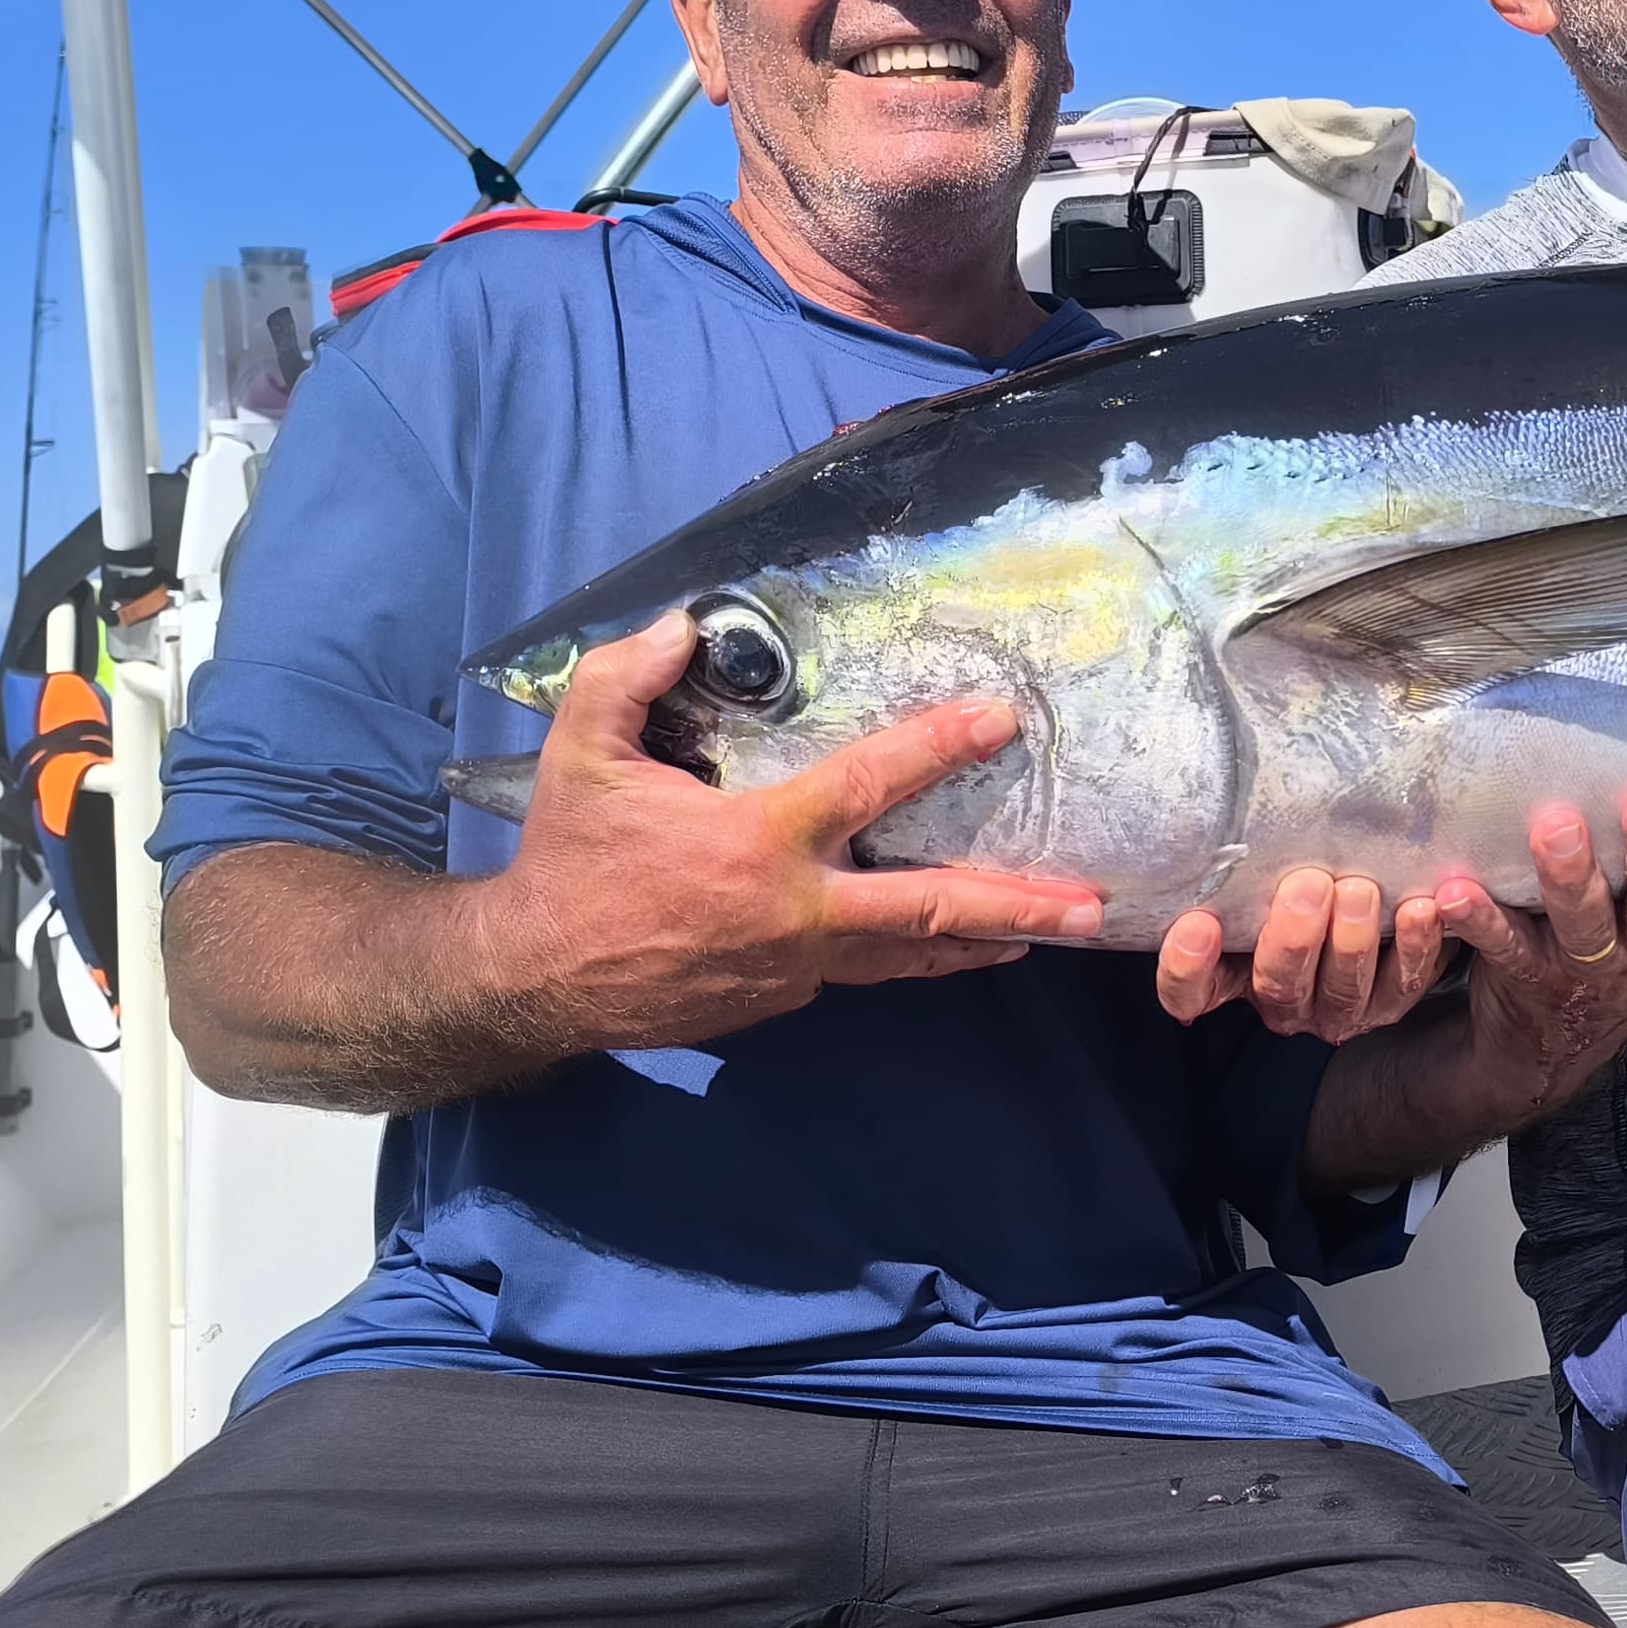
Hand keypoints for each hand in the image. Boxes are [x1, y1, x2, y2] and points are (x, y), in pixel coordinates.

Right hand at [481, 611, 1103, 1048]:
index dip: (938, 748)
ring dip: (979, 942)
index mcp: (761, 843)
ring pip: (906, 954)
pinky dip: (899, 953)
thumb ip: (628, 679)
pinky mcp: (781, 1001)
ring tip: (1046, 932)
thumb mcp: (580, 754)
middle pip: (930, 910)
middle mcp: (798, 912)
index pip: (870, 785)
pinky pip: (854, 969)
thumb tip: (684, 625)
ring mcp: (795, 968)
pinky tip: (931, 936)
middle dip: (1017, 904)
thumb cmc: (569, 862)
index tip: (999, 721)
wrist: (537, 980)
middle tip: (1089, 905)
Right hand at [1155, 867, 1451, 1042]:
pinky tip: (1421, 908)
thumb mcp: (1258, 869)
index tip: (1198, 924)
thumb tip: (1215, 805)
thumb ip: (1238, 858)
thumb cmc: (1298, 871)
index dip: (1187, 967)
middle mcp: (1281, 998)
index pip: (1190, 989)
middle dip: (1293, 939)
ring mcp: (1335, 1007)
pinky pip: (1404, 981)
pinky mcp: (1389, 1000)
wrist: (1373, 893)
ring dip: (1351, 942)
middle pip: (1277, 985)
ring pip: (1342, 991)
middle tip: (1308, 886)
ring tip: (1360, 890)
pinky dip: (1414, 945)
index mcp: (1231, 972)